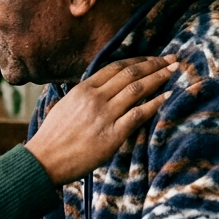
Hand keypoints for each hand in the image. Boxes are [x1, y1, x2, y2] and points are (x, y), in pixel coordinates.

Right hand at [26, 56, 177, 184]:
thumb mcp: (66, 106)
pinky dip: (156, 103)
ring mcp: (104, 115)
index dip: (138, 60)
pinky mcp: (112, 135)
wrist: (44, 160)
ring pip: (137, 89)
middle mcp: (95, 98)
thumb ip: (85, 96)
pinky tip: (168, 96)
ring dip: (159, 78)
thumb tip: (101, 90)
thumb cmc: (53, 136)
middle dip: (154, 64)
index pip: (116, 67)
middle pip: (130, 74)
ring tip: (174, 71)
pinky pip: (139, 114)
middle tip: (172, 58)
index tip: (153, 58)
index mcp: (83, 89)